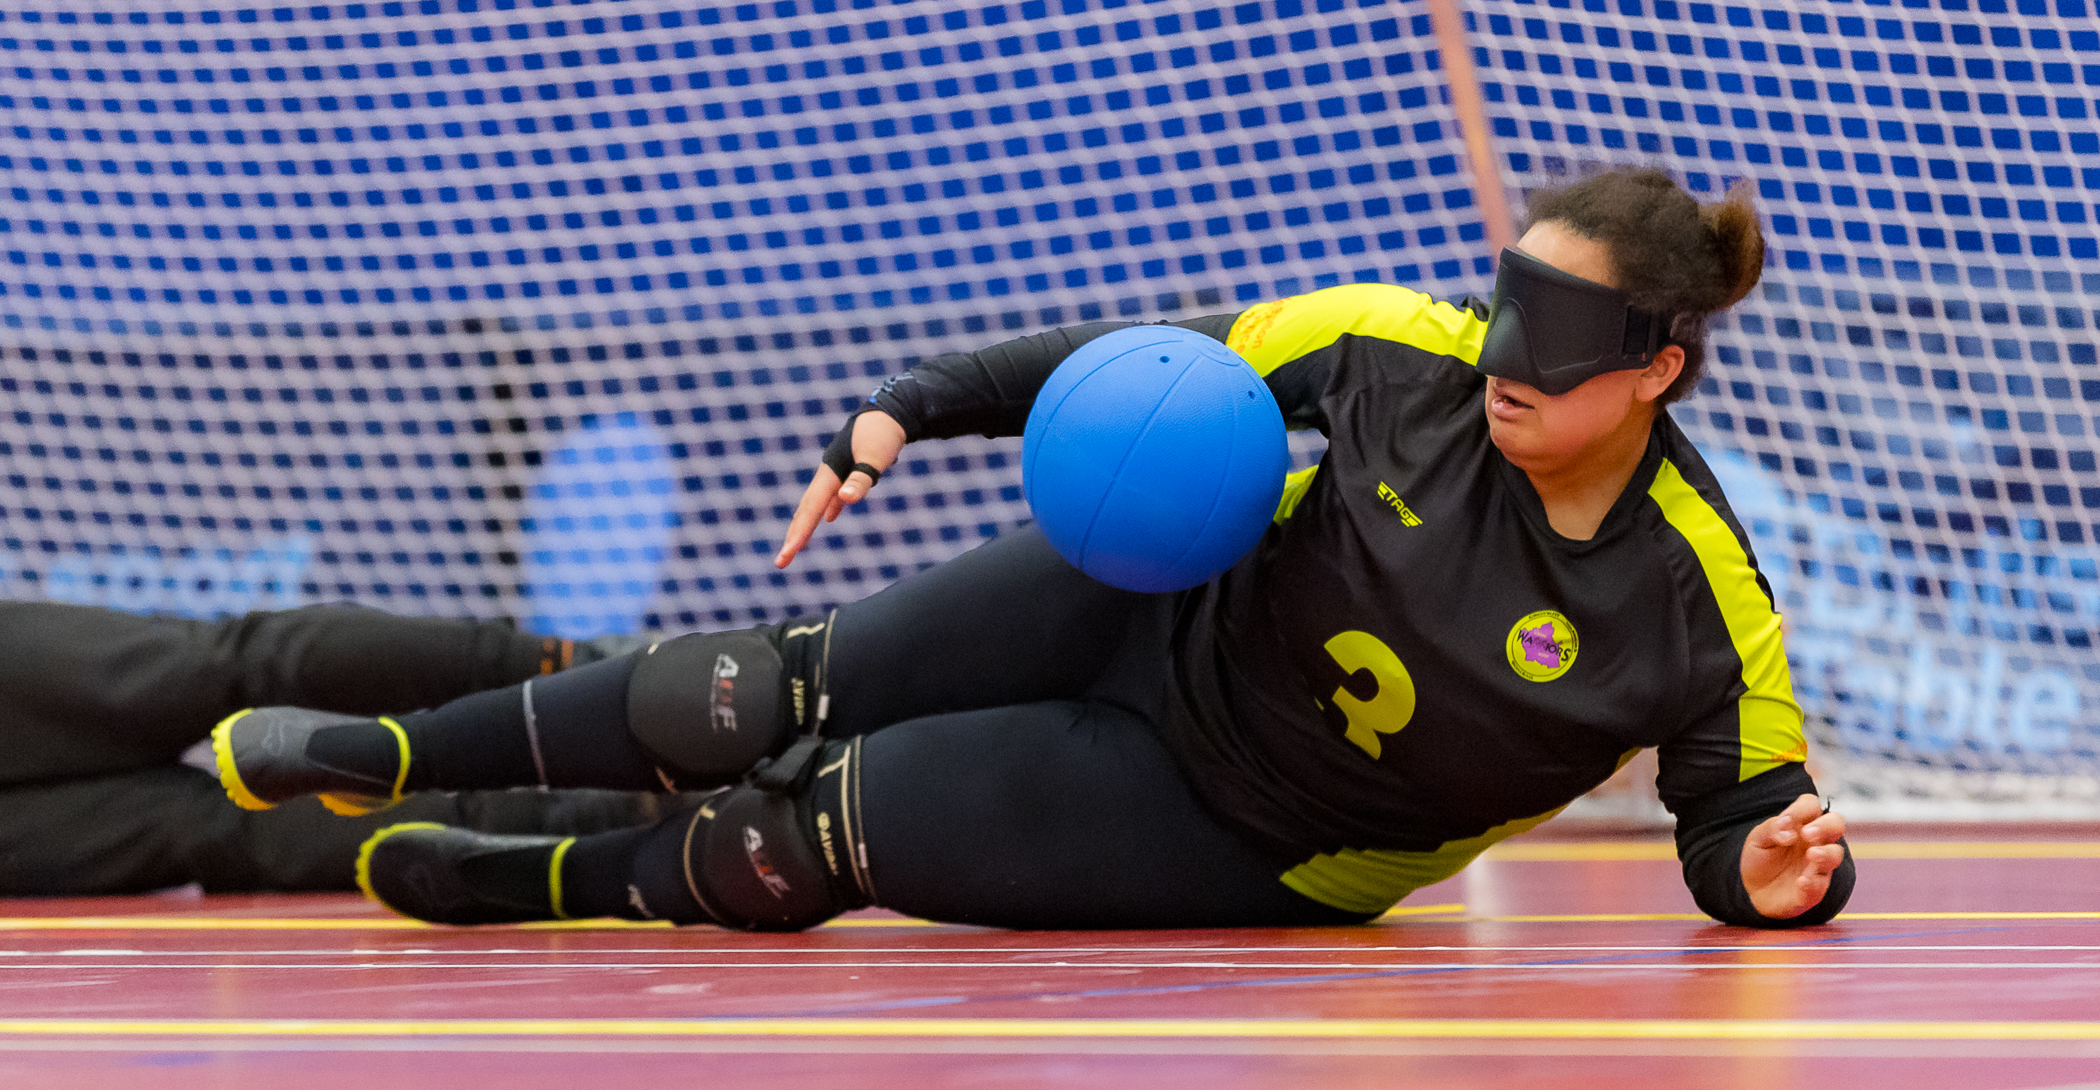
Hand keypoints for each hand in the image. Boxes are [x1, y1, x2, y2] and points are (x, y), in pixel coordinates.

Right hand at [775, 410, 906, 568]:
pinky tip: (830, 517)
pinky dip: (829, 507)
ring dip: (806, 523)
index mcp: (831, 472)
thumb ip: (861, 478)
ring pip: (816, 503)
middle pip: (806, 510)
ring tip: (795, 544)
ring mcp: (838, 471)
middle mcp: (829, 473)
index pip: (811, 510)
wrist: (892, 410)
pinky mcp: (850, 468)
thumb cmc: (884, 433)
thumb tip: (846, 501)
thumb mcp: (875, 456)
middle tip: (781, 562)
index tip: (787, 556)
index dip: (799, 534)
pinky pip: (833, 495)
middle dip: (794, 536)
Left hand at [1740, 793, 1847, 919]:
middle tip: (1807, 833)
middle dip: (1826, 826)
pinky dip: (1813, 883)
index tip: (1787, 820)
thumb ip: (1772, 828)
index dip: (1802, 808)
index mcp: (1801, 824)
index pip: (1811, 805)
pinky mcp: (1814, 888)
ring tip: (1811, 854)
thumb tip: (1788, 830)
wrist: (1753, 890)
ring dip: (1826, 853)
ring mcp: (1818, 865)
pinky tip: (1802, 881)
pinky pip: (1820, 885)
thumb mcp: (1758, 838)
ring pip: (1835, 853)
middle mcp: (1815, 841)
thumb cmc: (1760, 858)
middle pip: (1835, 823)